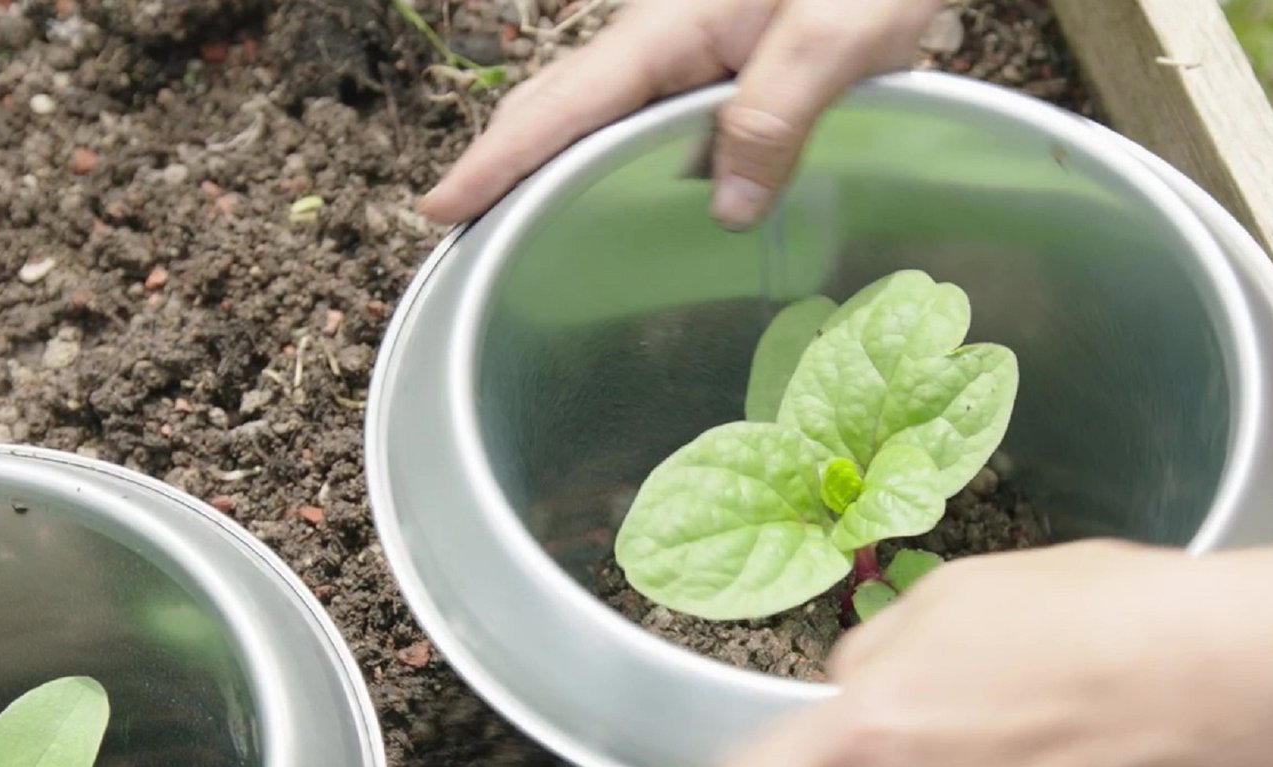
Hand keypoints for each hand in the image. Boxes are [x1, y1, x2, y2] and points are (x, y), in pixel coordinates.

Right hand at [418, 0, 943, 229]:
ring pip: (599, 111)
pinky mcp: (718, 51)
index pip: (564, 105)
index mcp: (671, 27)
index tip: (438, 207)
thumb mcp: (835, 38)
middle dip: (503, 165)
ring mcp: (686, 41)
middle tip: (458, 233)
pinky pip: (646, 112)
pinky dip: (611, 153)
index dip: (497, 161)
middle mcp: (663, 34)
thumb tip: (725, 210)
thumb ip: (775, 118)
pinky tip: (618, 193)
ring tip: (515, 226)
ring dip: (552, 163)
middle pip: (560, 106)